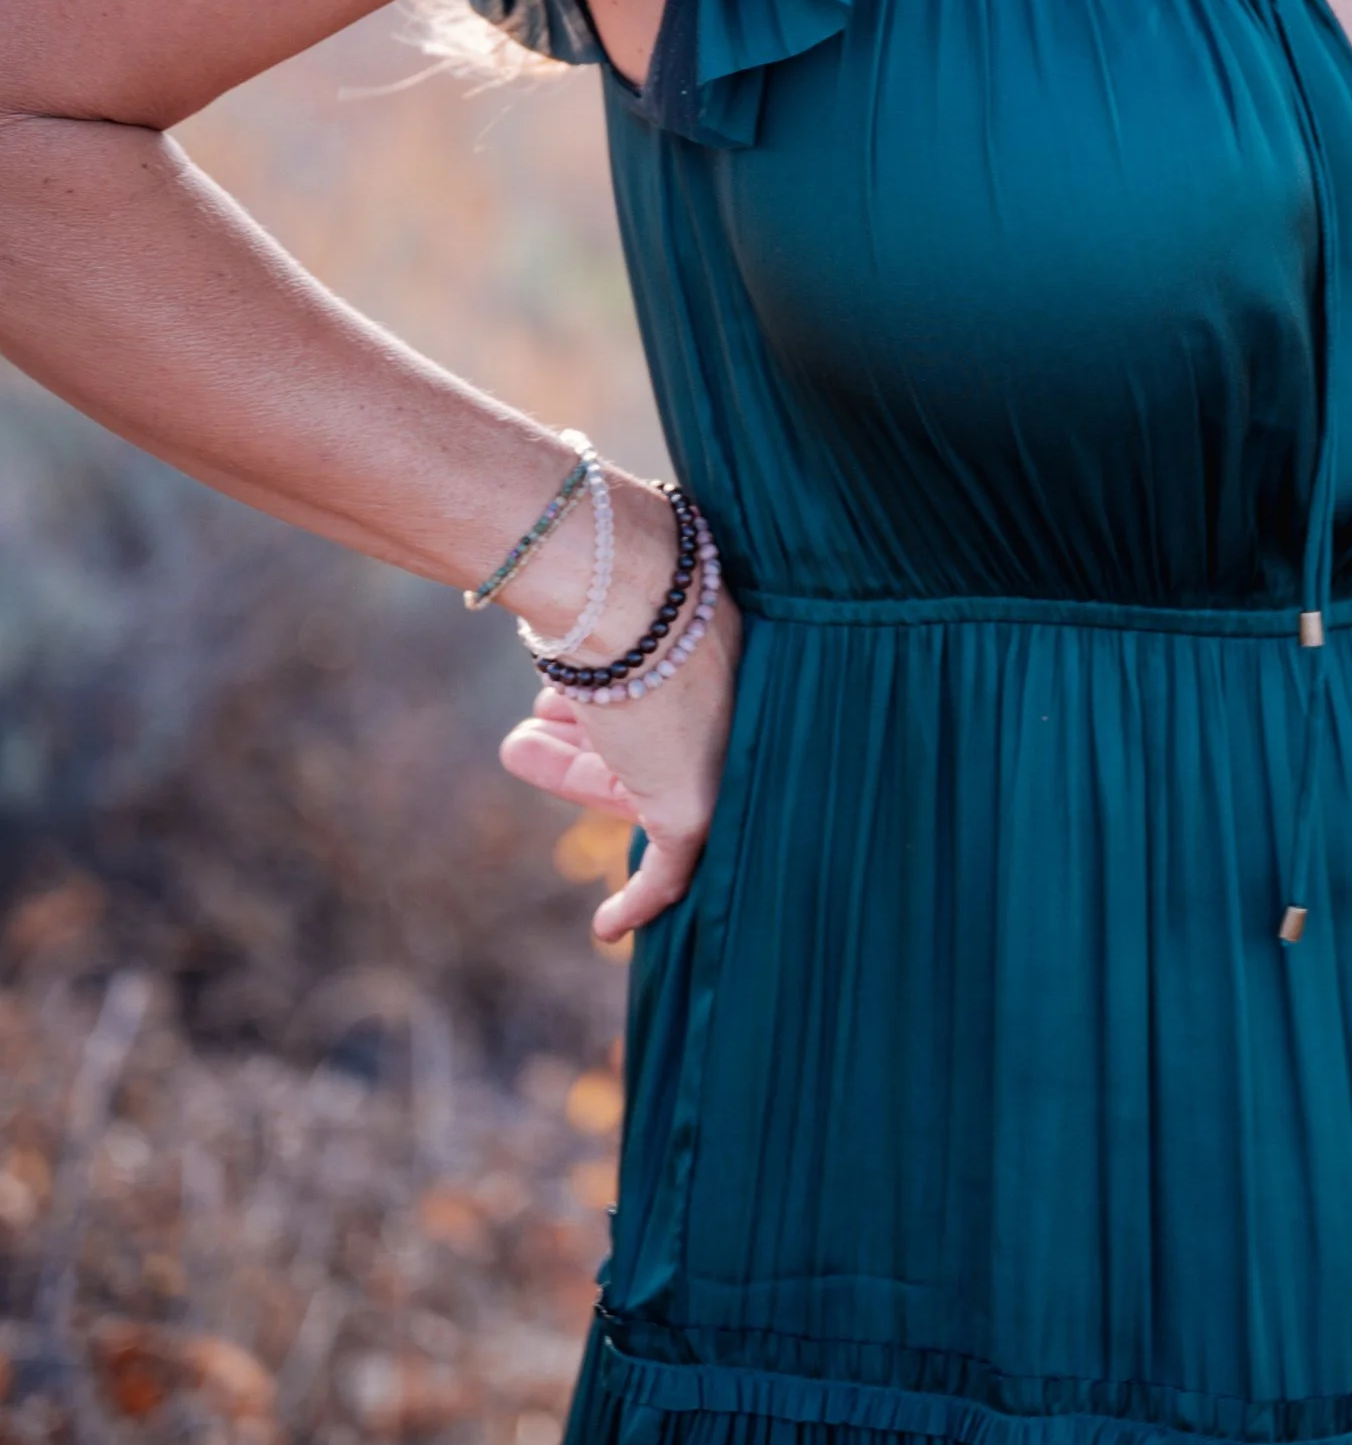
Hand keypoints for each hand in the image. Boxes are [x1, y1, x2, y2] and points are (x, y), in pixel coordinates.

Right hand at [498, 493, 743, 936]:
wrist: (619, 578)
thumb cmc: (606, 558)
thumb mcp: (606, 566)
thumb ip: (595, 569)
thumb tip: (532, 520)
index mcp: (722, 632)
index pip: (681, 683)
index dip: (626, 689)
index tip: (573, 687)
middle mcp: (732, 695)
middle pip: (659, 732)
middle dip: (595, 726)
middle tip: (539, 712)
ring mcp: (720, 753)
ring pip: (642, 783)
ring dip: (581, 773)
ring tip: (525, 743)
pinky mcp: (697, 804)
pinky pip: (673, 864)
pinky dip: (641, 898)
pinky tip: (609, 924)